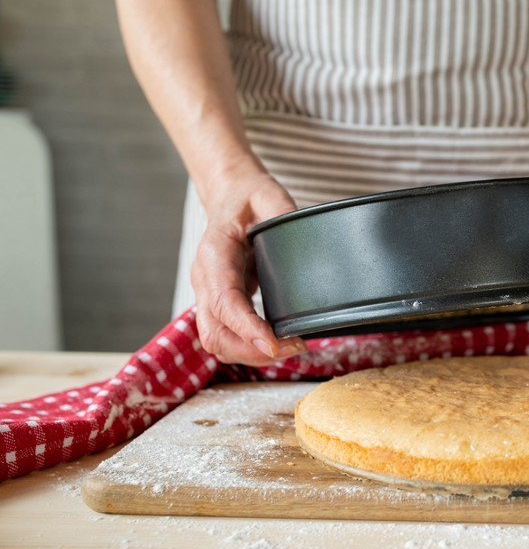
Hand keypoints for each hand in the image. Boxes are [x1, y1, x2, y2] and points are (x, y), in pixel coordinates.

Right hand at [191, 168, 307, 364]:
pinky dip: (249, 347)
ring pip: (217, 341)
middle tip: (295, 348)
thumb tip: (304, 236)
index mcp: (214, 253)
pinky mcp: (217, 303)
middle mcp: (204, 279)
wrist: (229, 196)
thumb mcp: (268, 194)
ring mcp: (207, 294)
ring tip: (292, 348)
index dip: (247, 329)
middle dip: (252, 351)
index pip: (224, 301)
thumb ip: (282, 212)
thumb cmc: (248, 197)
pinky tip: (278, 343)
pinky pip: (226, 335)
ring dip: (251, 354)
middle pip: (215, 332)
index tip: (274, 345)